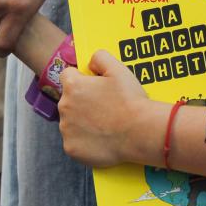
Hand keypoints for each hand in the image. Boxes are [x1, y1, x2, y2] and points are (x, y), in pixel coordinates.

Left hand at [58, 50, 149, 167]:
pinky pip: (74, 142)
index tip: (94, 88)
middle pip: (68, 100)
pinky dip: (85, 142)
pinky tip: (102, 140)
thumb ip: (99, 57)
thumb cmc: (130, 101)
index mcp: (73, 85)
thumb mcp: (118, 69)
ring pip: (70, 122)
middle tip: (103, 109)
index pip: (67, 76)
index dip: (81, 79)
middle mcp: (64, 106)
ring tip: (105, 125)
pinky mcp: (71, 148)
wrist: (140, 133)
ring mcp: (66, 129)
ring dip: (82, 122)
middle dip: (82, 103)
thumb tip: (90, 63)